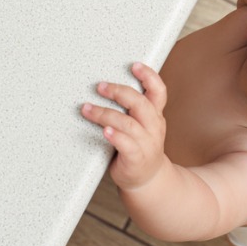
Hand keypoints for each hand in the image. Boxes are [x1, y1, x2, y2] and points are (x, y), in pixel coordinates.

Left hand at [81, 63, 168, 190]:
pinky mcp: (136, 159)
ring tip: (88, 109)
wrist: (147, 180)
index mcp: (155, 115)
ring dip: (105, 114)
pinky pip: (126, 145)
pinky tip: (105, 131)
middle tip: (101, 87)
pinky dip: (115, 136)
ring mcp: (147, 144)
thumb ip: (134, 109)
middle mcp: (154, 127)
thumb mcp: (144, 125)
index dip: (149, 76)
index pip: (158, 91)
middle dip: (119, 92)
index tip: (134, 65)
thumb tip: (108, 85)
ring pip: (128, 123)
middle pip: (140, 103)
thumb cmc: (139, 147)